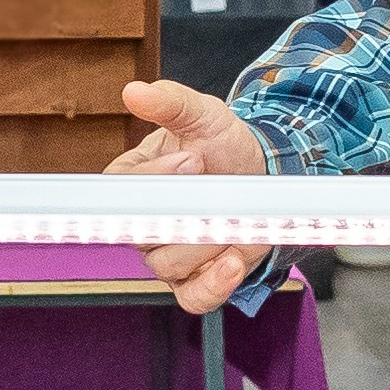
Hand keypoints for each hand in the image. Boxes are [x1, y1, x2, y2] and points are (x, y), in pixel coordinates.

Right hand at [112, 79, 267, 313]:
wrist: (265, 176)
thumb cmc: (225, 146)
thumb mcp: (205, 115)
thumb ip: (172, 103)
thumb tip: (135, 91)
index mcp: (133, 183)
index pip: (123, 193)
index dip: (156, 180)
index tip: (192, 160)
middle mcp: (144, 225)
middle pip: (144, 235)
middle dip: (186, 214)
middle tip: (218, 194)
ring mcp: (167, 256)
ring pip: (170, 265)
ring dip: (208, 243)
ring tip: (234, 219)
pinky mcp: (195, 281)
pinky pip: (193, 298)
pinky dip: (214, 284)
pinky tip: (234, 261)